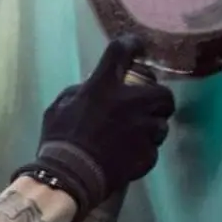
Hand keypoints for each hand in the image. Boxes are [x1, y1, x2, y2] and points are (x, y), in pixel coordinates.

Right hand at [15, 35, 176, 213]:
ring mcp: (143, 129)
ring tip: (137, 137)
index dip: (132, 44)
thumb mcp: (58, 108)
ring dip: (152, 129)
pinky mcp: (148, 154)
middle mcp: (130, 103)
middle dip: (159, 100)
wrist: (70, 177)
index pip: (121, 52)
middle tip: (149, 107)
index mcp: (104, 86)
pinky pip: (153, 150)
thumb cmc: (59, 140)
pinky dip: (144, 152)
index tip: (137, 46)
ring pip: (162, 125)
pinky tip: (129, 157)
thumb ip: (78, 93)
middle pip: (163, 93)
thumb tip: (88, 89)